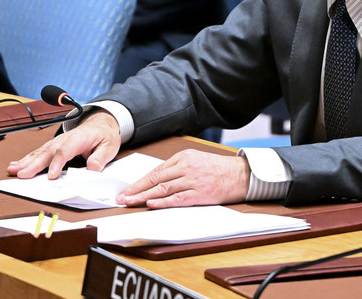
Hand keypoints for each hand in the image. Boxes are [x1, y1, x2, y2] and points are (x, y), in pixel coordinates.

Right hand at [7, 110, 121, 179]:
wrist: (100, 124)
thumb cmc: (104, 135)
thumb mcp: (109, 146)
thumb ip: (100, 157)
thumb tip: (93, 167)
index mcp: (78, 138)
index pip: (66, 151)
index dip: (57, 163)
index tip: (51, 176)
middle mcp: (64, 139)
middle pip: (47, 152)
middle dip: (34, 164)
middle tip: (22, 174)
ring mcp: (56, 142)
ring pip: (39, 152)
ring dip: (26, 162)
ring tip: (13, 170)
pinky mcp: (53, 147)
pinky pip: (38, 153)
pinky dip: (26, 160)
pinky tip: (16, 166)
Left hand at [116, 149, 250, 208]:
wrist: (240, 174)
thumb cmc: (217, 169)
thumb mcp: (195, 161)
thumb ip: (177, 169)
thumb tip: (157, 181)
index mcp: (182, 158)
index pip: (155, 171)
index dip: (138, 182)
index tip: (126, 191)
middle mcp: (185, 167)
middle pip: (155, 179)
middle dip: (136, 190)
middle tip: (122, 198)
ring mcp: (192, 180)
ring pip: (163, 188)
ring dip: (144, 196)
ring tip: (130, 203)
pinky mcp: (200, 193)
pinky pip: (178, 198)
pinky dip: (163, 201)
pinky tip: (151, 203)